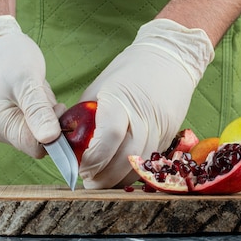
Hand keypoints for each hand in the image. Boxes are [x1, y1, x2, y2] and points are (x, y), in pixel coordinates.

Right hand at [0, 15, 62, 157]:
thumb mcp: (28, 81)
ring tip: (38, 91)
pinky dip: (43, 110)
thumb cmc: (9, 56)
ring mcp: (5, 126)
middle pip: (38, 142)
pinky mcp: (13, 120)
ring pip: (39, 132)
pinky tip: (37, 93)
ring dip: (47, 113)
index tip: (57, 108)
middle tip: (44, 95)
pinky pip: (37, 123)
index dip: (53, 132)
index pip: (34, 147)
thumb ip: (38, 111)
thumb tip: (50, 139)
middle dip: (49, 121)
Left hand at [79, 19, 214, 188]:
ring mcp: (161, 127)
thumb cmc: (129, 71)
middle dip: (104, 176)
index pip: (109, 137)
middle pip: (126, 158)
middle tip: (88, 181)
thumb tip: (69, 142)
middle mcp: (144, 116)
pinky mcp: (170, 135)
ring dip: (118, 179)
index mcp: (121, 100)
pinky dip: (133, 171)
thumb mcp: (100, 87)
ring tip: (101, 182)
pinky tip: (120, 173)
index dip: (93, 158)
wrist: (170, 59)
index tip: (80, 166)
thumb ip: (86, 115)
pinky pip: (150, 161)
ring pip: (140, 164)